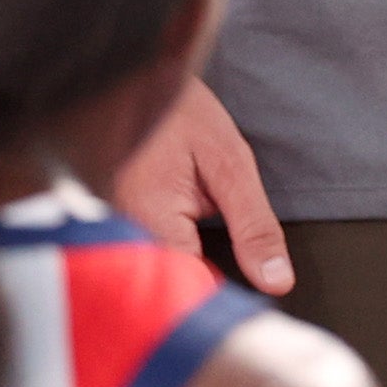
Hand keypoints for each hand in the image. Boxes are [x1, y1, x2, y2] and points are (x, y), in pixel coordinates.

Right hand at [117, 75, 292, 294]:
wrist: (133, 73)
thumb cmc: (180, 112)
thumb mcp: (231, 164)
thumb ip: (254, 227)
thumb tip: (277, 282)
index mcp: (150, 220)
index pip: (189, 291)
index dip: (220, 304)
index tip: (247, 312)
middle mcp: (119, 233)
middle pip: (167, 290)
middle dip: (201, 296)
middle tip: (238, 296)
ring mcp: (109, 231)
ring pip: (153, 277)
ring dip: (183, 281)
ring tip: (206, 275)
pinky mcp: (109, 226)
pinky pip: (141, 260)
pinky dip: (167, 264)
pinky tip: (188, 256)